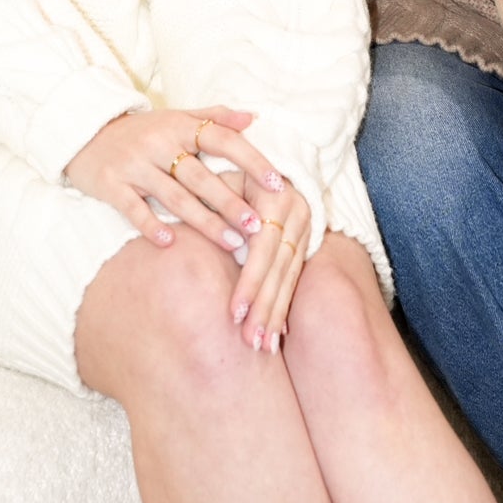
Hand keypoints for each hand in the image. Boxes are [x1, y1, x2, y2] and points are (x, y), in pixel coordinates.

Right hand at [65, 106, 285, 255]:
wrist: (83, 131)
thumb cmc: (140, 130)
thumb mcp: (175, 116)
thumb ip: (213, 116)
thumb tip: (253, 117)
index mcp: (179, 125)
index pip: (222, 139)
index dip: (251, 159)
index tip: (276, 183)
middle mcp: (158, 143)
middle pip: (201, 175)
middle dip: (230, 202)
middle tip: (258, 227)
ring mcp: (133, 164)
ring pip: (174, 196)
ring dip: (204, 222)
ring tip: (232, 244)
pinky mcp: (110, 184)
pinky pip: (133, 208)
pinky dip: (151, 226)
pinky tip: (171, 243)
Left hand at [229, 174, 310, 354]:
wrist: (277, 156)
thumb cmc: (235, 166)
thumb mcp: (225, 176)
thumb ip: (215, 202)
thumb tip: (195, 228)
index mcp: (277, 196)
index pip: (262, 249)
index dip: (249, 283)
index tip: (234, 314)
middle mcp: (297, 214)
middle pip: (278, 270)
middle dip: (263, 308)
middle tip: (249, 341)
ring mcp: (305, 229)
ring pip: (289, 279)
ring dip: (275, 315)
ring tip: (263, 347)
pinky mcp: (307, 241)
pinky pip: (295, 279)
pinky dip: (284, 306)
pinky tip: (277, 334)